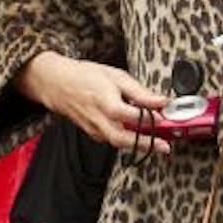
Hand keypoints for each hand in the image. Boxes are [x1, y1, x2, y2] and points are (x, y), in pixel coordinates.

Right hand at [20, 52, 172, 152]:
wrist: (56, 83)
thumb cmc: (85, 76)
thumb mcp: (116, 76)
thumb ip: (139, 92)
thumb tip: (161, 101)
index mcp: (104, 100)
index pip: (130, 115)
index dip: (149, 119)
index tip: (166, 118)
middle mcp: (97, 117)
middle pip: (121, 138)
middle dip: (145, 145)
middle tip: (165, 146)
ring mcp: (92, 127)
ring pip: (117, 142)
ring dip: (138, 145)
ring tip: (157, 143)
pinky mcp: (91, 132)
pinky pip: (111, 140)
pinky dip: (126, 140)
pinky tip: (137, 136)